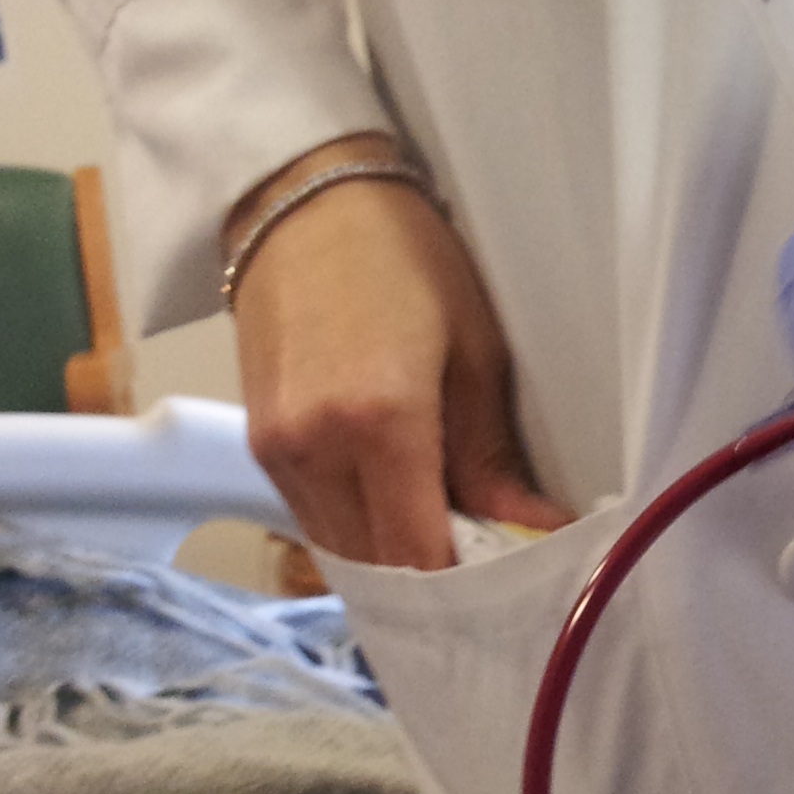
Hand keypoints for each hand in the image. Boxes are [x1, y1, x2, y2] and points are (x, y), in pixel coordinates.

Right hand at [228, 141, 570, 568]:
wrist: (303, 203)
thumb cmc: (405, 258)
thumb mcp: (474, 350)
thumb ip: (492, 458)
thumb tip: (534, 531)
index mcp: (380, 422)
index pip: (420, 556)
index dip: (467, 590)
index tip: (515, 591)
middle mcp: (316, 449)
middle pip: (378, 566)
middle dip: (435, 581)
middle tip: (492, 570)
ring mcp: (277, 452)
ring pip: (342, 550)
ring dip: (394, 558)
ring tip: (450, 536)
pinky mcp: (259, 446)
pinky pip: (315, 518)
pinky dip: (359, 527)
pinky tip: (399, 505)